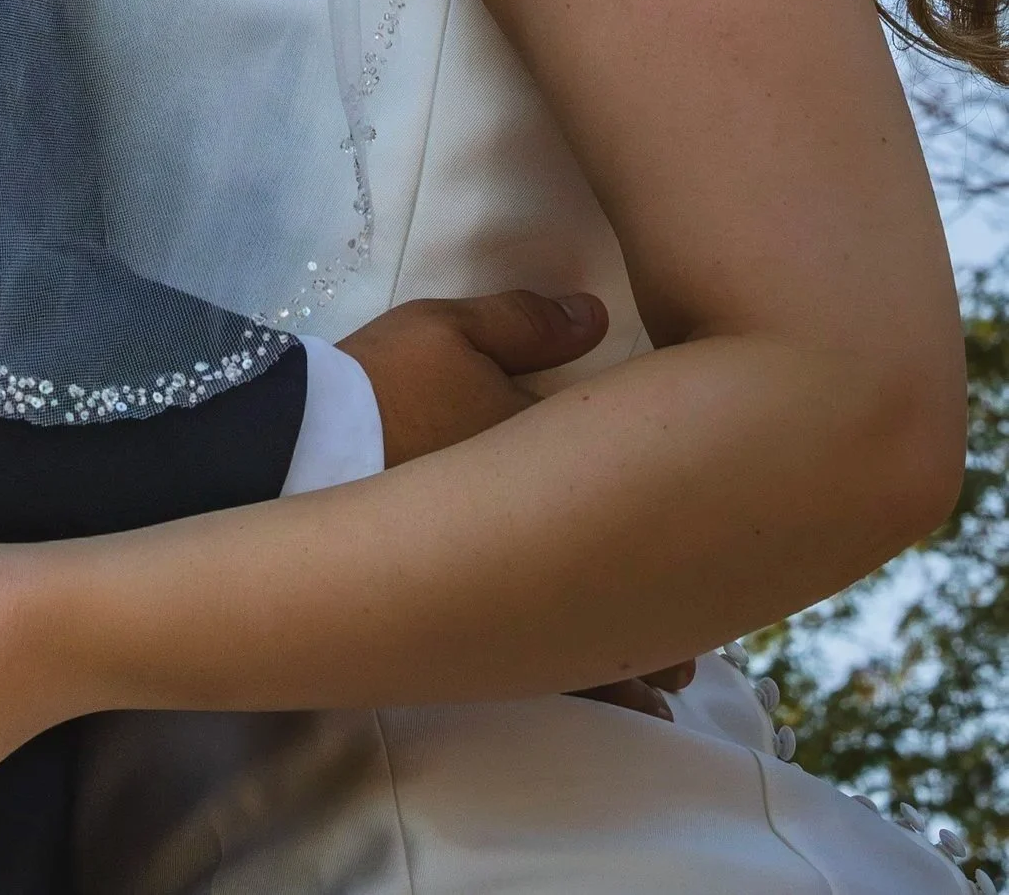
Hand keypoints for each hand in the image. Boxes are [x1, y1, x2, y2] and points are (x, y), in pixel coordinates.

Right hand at [338, 289, 687, 712]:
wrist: (303, 464)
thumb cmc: (381, 392)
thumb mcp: (445, 330)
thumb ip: (524, 321)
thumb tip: (597, 315)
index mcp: (562, 450)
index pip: (643, 465)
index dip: (677, 479)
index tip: (715, 496)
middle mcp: (560, 533)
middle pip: (640, 567)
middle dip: (677, 589)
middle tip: (709, 606)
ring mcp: (525, 593)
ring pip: (615, 637)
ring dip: (650, 654)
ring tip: (677, 677)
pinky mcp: (484, 634)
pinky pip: (571, 676)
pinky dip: (609, 693)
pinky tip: (628, 705)